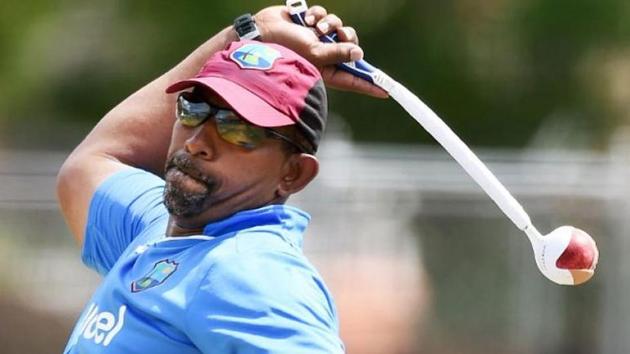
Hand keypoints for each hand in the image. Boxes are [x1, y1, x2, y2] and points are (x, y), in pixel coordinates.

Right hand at [255, 5, 387, 98]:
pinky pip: (325, 15)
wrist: (261, 30)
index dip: (368, 85)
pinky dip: (318, 15)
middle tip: (342, 35)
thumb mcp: (314, 53)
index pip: (352, 79)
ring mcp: (317, 38)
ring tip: (317, 26)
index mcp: (325, 70)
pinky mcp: (311, 23)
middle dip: (348, 38)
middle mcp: (323, 55)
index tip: (385, 91)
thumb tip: (359, 53)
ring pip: (339, 27)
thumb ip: (338, 53)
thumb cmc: (284, 48)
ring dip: (331, 24)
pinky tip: (307, 18)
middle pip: (350, 47)